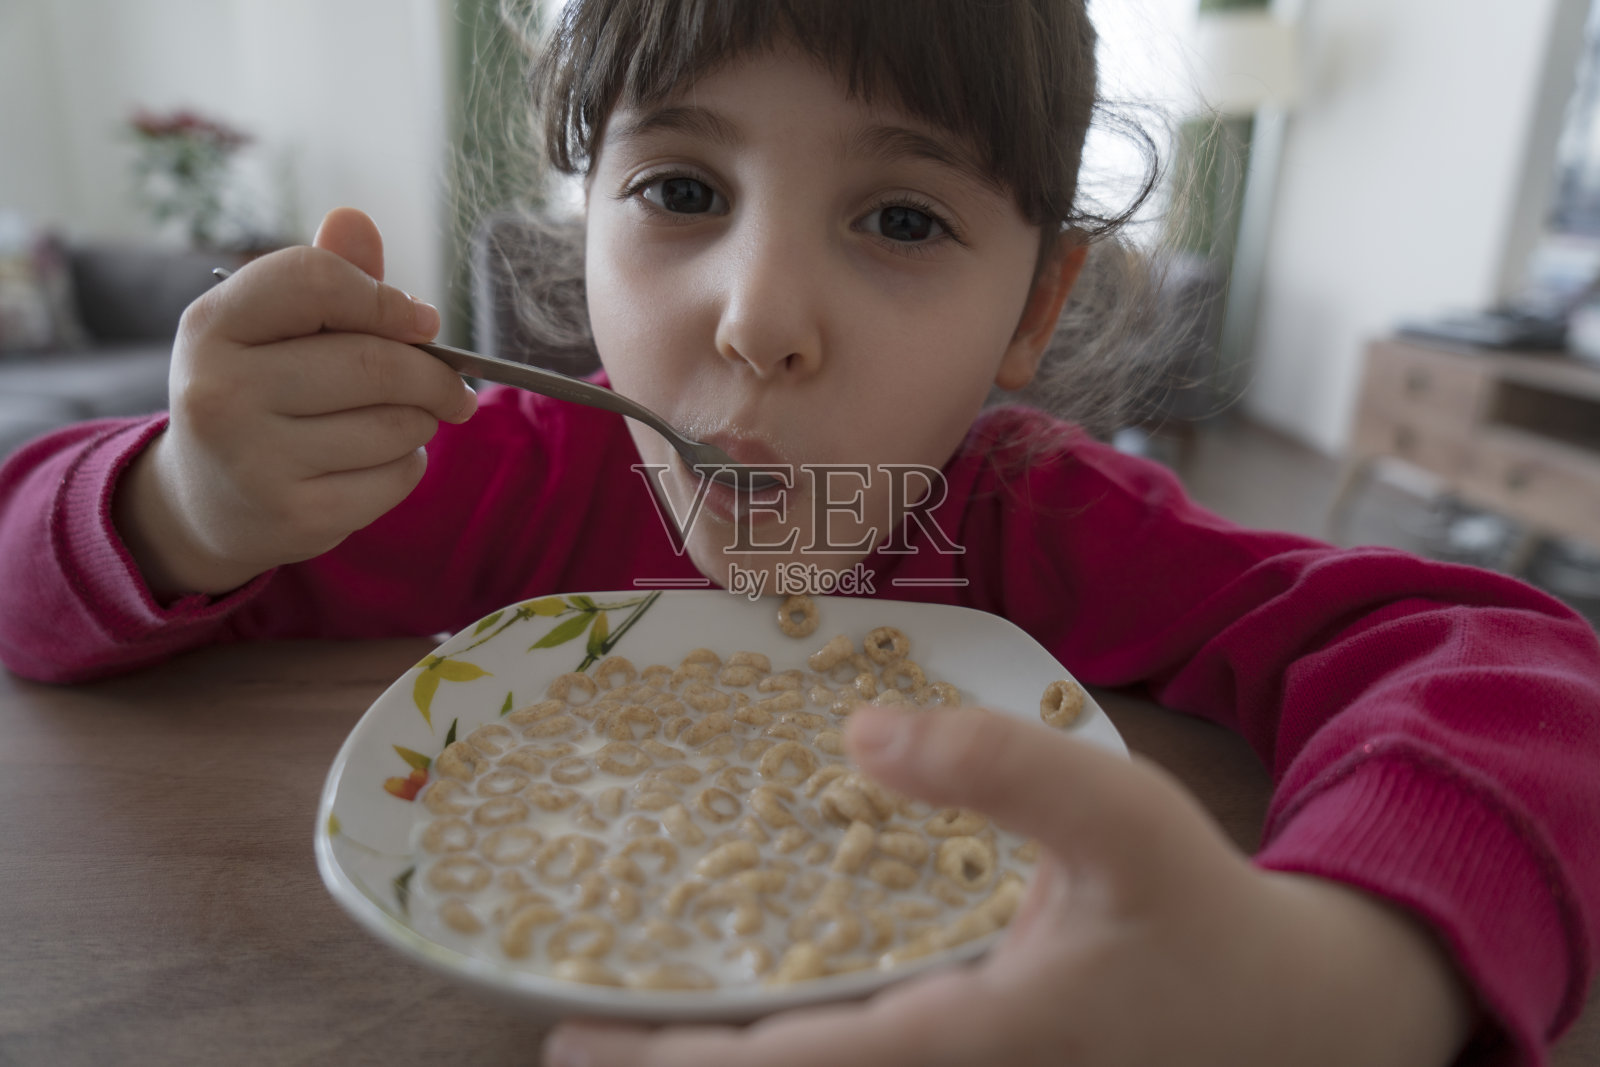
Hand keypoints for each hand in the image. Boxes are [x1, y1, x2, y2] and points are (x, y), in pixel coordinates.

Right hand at [115, 207, 476, 596]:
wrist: (202, 501)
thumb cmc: (254, 394)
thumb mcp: (270, 329)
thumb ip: (322, 278)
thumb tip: (356, 220)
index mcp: (212, 326)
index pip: (315, 281)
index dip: (385, 298)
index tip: (421, 322)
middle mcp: (221, 392)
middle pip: (374, 362)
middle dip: (432, 374)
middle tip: (453, 386)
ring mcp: (254, 460)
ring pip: (396, 423)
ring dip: (422, 420)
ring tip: (404, 420)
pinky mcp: (296, 516)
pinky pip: (397, 475)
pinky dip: (408, 464)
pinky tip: (379, 461)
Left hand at [543, 706, 1473, 1066]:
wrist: (1285, 1017)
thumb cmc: (1199, 917)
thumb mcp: (1118, 819)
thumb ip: (1000, 770)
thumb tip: (859, 735)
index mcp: (967, 1039)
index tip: (572, 1049)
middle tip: (568, 1042)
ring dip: (722, 1060)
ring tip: (625, 1028)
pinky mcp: (966, 1060)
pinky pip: (852, 1060)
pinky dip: (783, 1044)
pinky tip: (743, 1013)